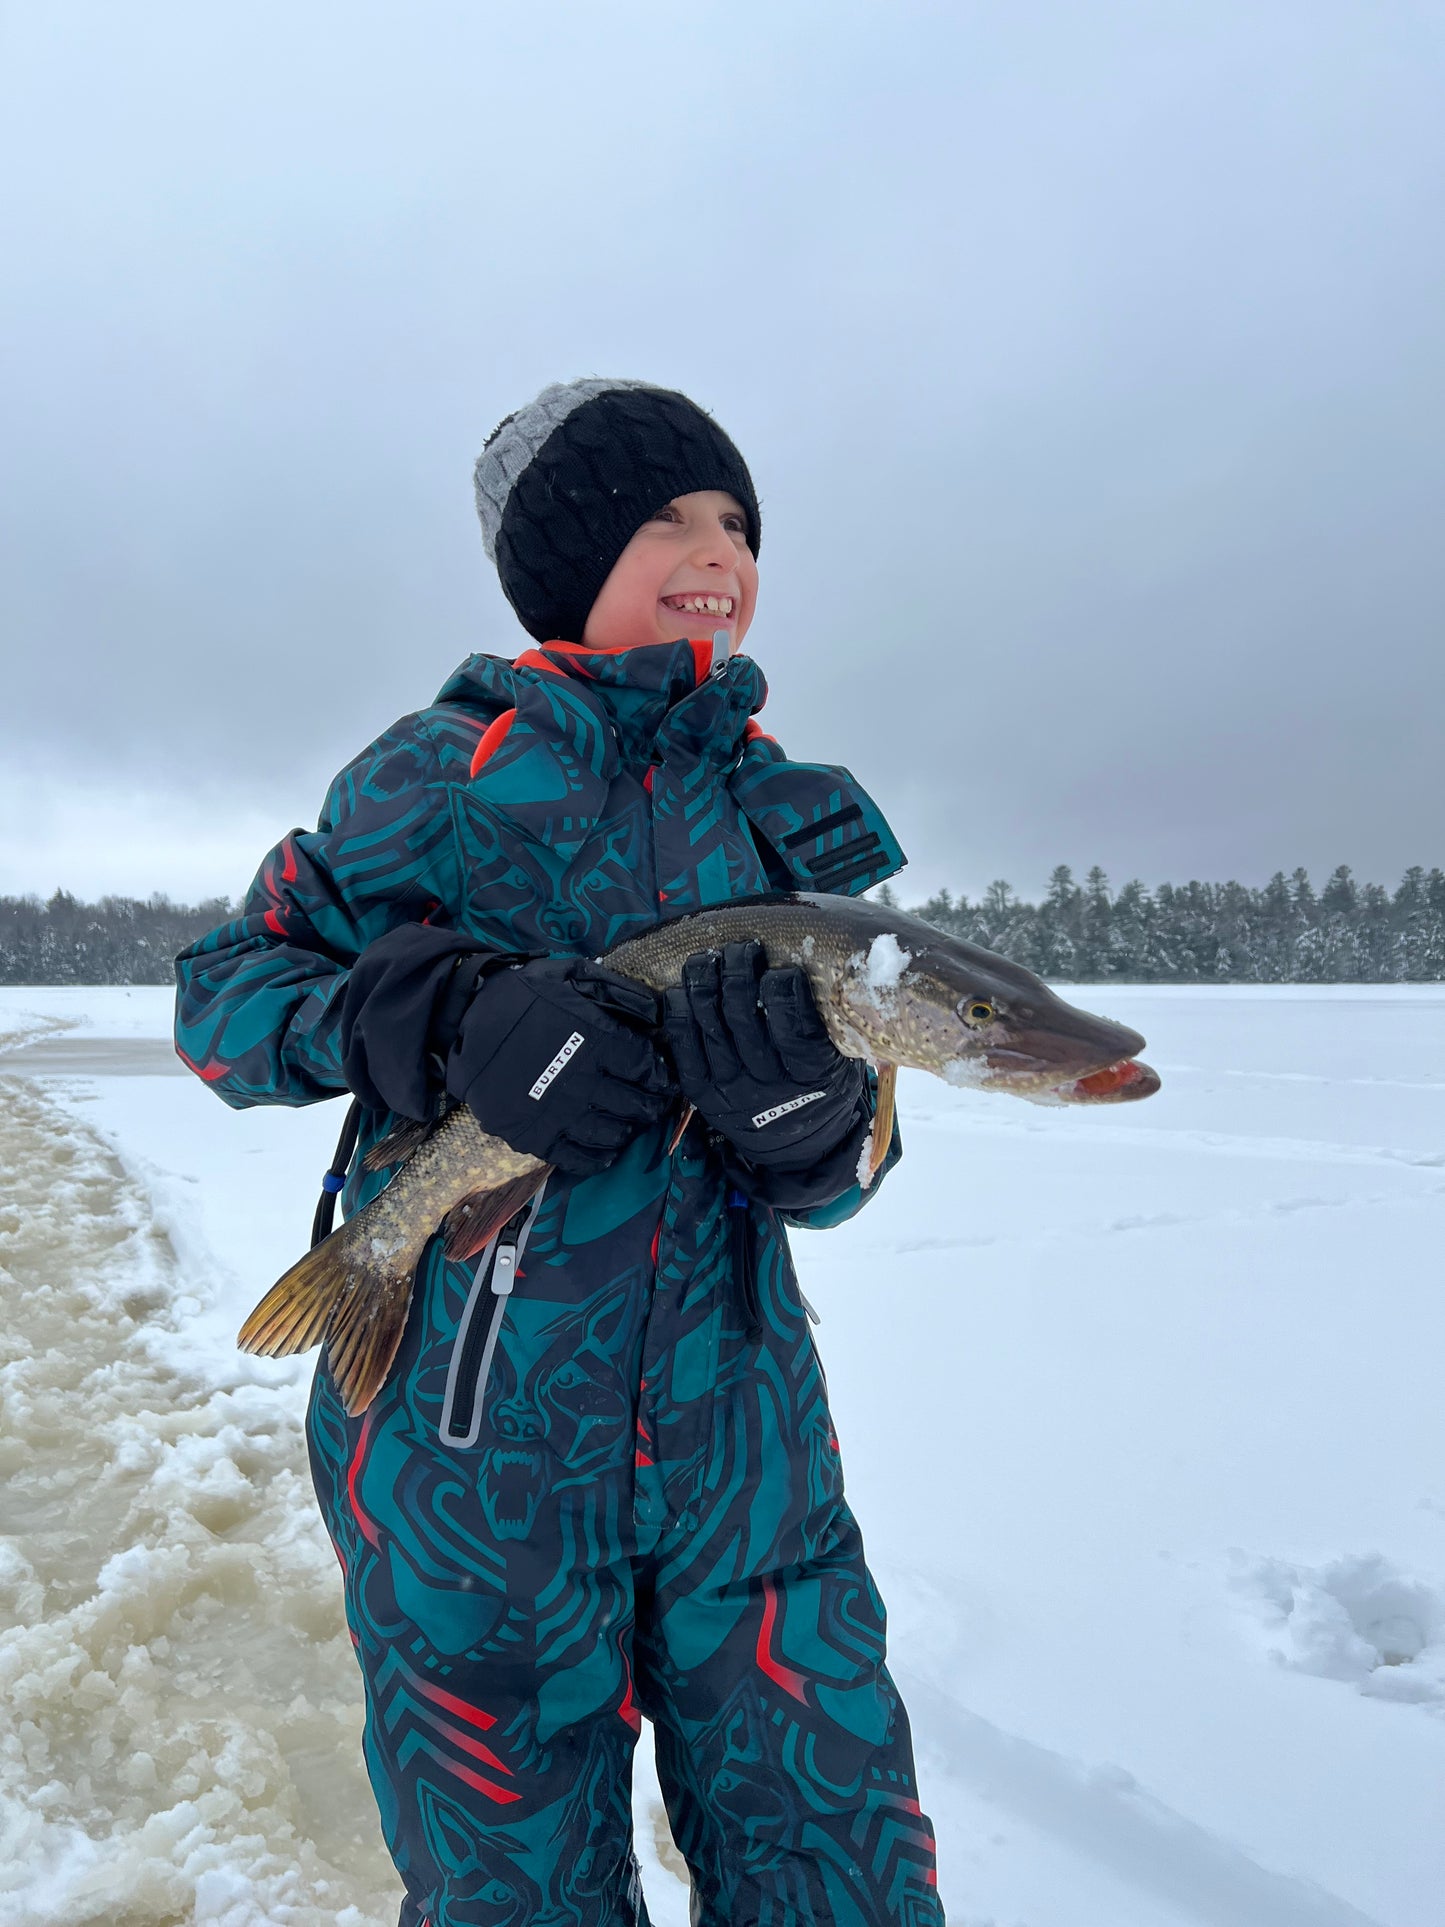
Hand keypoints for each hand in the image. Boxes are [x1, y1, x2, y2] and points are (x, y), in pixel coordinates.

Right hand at [446, 957, 671, 1174]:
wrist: (462, 1024)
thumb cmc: (520, 997)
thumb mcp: (569, 975)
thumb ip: (615, 991)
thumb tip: (657, 1012)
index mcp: (595, 1041)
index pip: (644, 1067)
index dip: (659, 1075)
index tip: (663, 1079)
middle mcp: (582, 1081)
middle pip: (634, 1104)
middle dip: (651, 1106)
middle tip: (654, 1105)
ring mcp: (558, 1113)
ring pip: (610, 1134)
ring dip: (628, 1131)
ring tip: (630, 1124)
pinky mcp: (534, 1136)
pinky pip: (576, 1158)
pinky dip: (597, 1159)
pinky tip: (605, 1151)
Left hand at [663, 942, 865, 1171]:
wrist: (803, 1148)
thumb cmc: (826, 1088)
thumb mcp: (845, 1060)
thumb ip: (829, 1022)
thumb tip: (812, 961)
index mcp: (814, 1075)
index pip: (793, 1024)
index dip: (784, 987)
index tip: (784, 968)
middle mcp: (770, 1085)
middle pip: (743, 1017)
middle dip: (738, 971)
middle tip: (742, 949)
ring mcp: (733, 1091)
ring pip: (709, 1026)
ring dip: (704, 982)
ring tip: (708, 958)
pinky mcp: (704, 1096)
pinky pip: (684, 1048)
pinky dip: (679, 1013)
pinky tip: (683, 990)